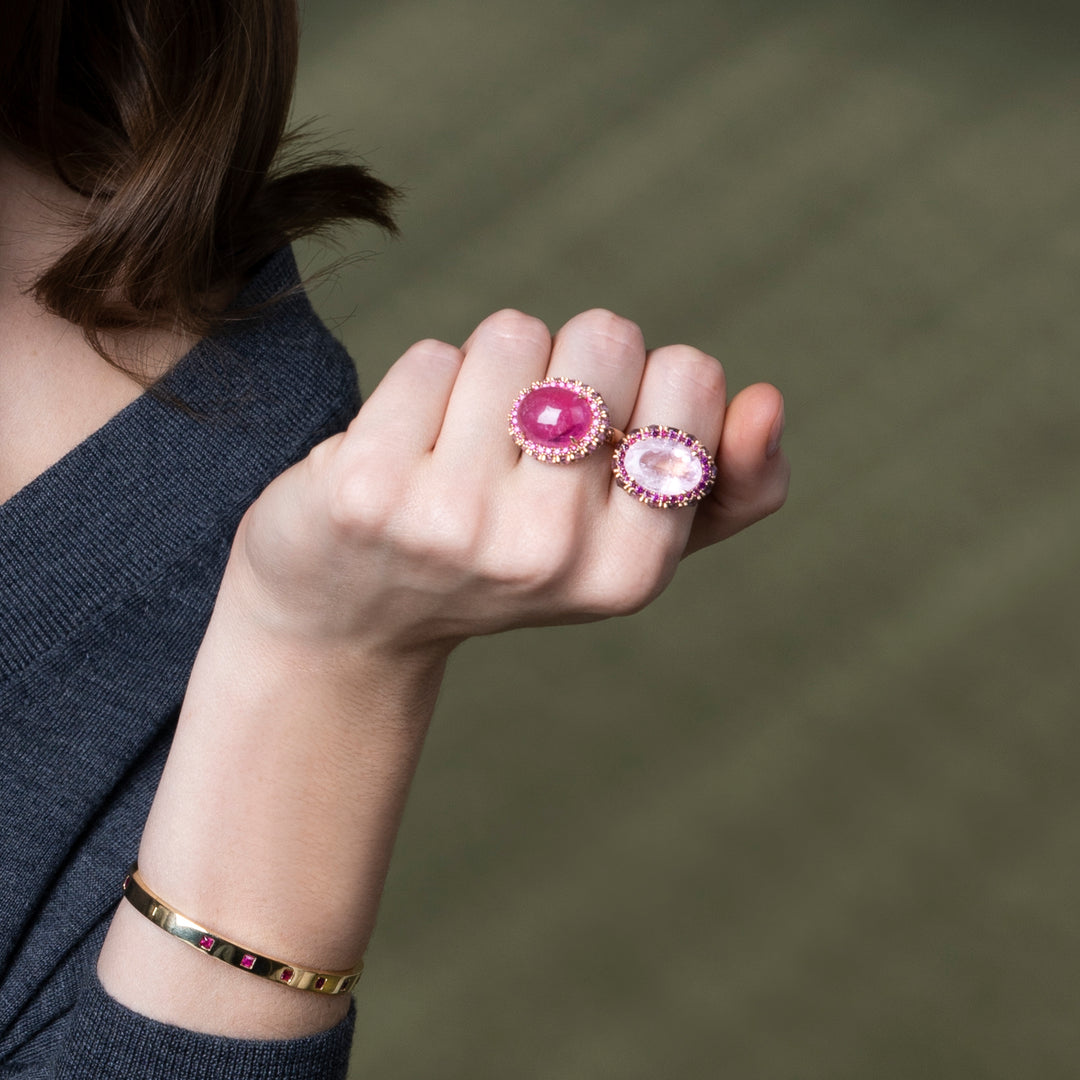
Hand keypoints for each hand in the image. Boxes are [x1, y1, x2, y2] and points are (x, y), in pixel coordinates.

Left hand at [226, 309, 788, 653]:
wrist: (357, 613)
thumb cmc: (512, 558)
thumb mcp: (631, 541)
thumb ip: (728, 483)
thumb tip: (767, 401)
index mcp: (631, 571)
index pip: (692, 376)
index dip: (647, 384)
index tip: (602, 443)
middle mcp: (546, 553)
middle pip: (606, 338)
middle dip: (570, 367)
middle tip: (526, 444)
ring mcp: (451, 523)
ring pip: (514, 335)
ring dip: (494, 372)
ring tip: (465, 448)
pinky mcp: (368, 488)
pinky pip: (432, 357)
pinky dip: (427, 385)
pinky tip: (408, 453)